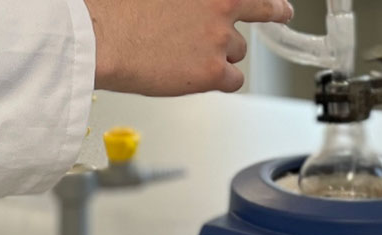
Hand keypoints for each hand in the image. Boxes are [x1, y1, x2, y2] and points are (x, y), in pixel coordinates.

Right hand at [85, 0, 292, 95]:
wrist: (100, 38)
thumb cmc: (119, 11)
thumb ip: (191, 0)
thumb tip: (197, 6)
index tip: (279, 2)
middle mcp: (220, 8)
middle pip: (262, 12)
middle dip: (273, 13)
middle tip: (281, 13)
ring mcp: (219, 40)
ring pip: (236, 51)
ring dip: (220, 53)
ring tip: (186, 54)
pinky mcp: (212, 72)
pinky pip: (232, 80)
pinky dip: (218, 80)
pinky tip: (196, 75)